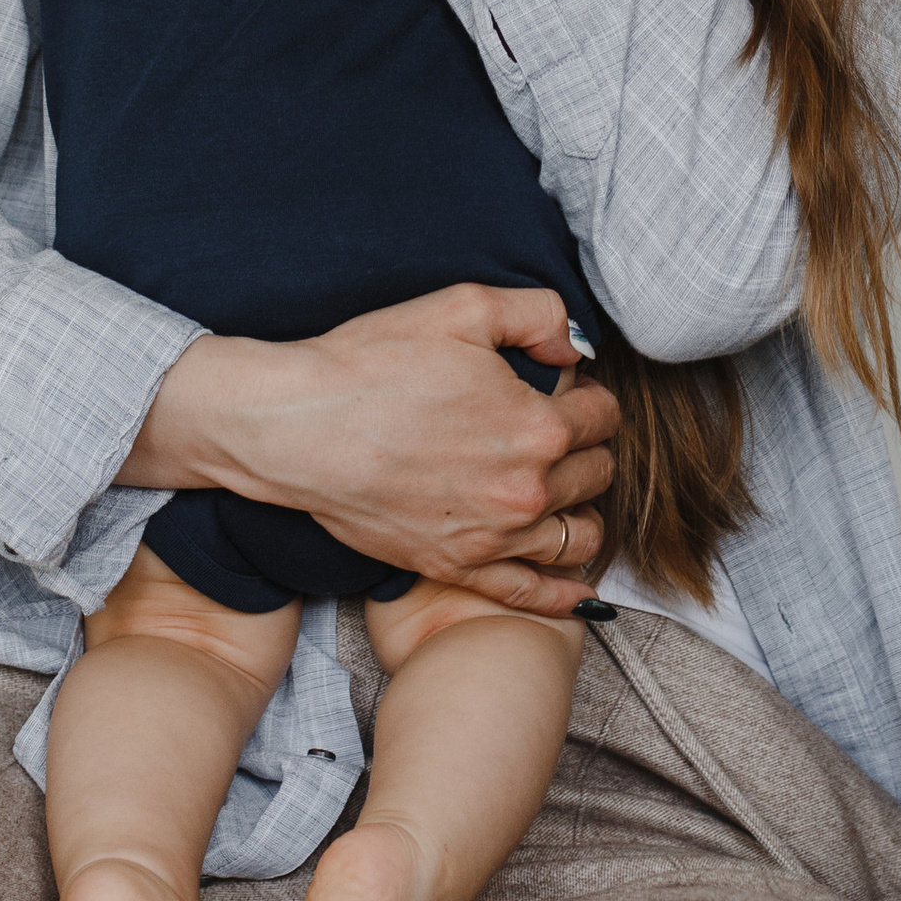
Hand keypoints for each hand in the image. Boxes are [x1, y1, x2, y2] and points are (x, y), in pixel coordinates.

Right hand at [124, 286, 618, 614]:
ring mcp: (492, 537)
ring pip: (578, 536)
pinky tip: (578, 588)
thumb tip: (575, 345)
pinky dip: (563, 592)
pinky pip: (530, 593)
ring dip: (582, 510)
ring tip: (563, 491)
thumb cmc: (372, 364)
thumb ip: (539, 314)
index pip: (602, 417)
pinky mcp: (454, 566)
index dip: (589, 396)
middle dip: (586, 448)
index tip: (567, 390)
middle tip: (555, 430)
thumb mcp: (464, 307)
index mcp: (538, 427)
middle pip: (595, 474)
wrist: (298, 427)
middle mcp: (527, 491)